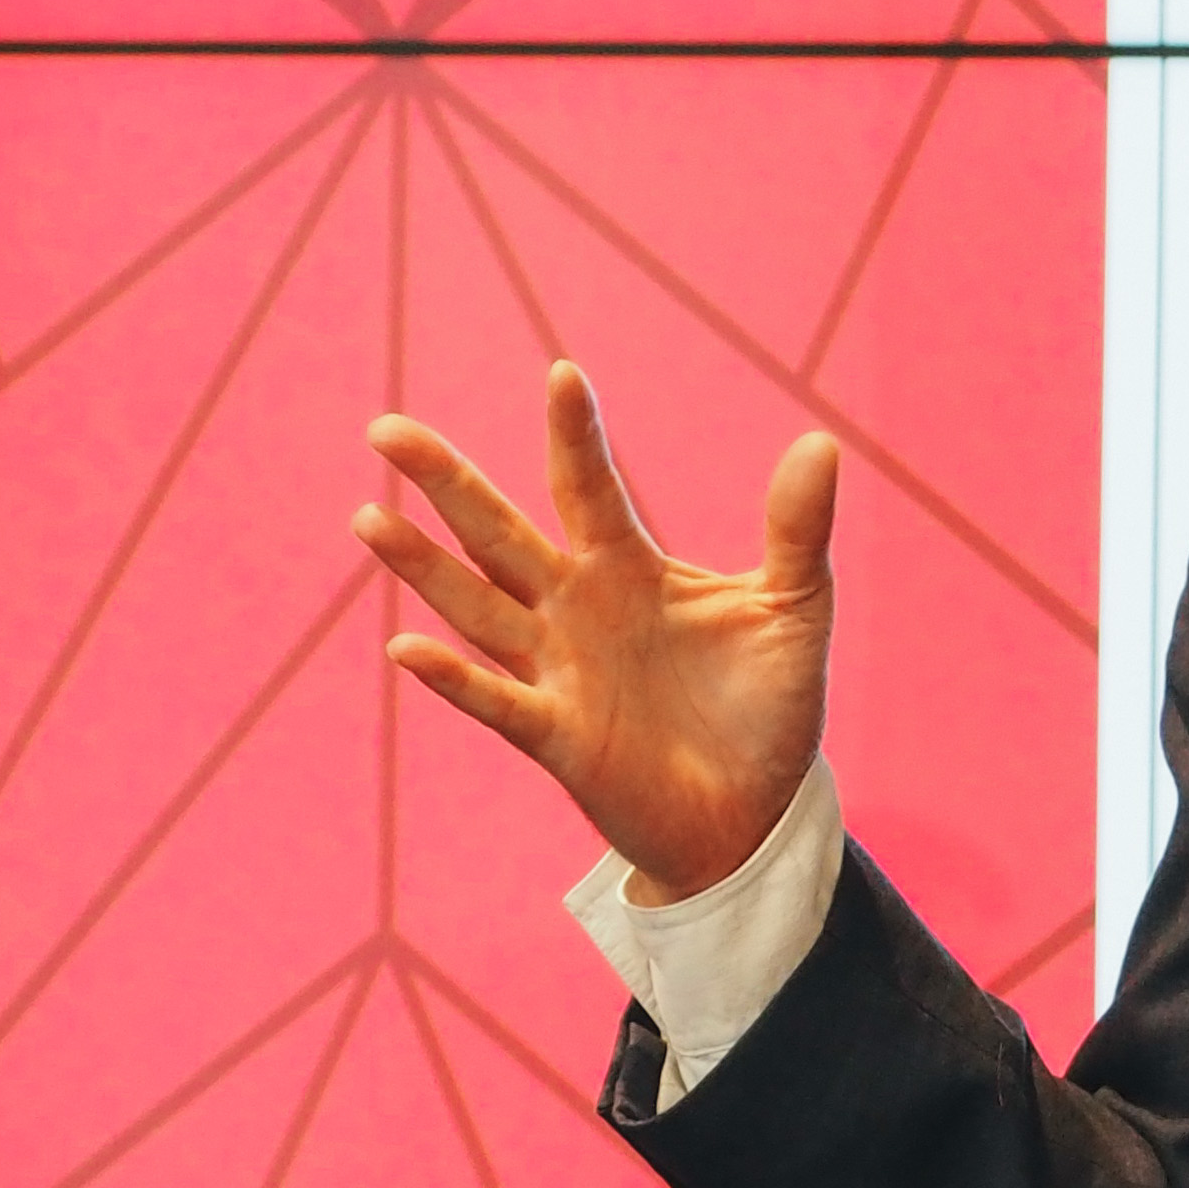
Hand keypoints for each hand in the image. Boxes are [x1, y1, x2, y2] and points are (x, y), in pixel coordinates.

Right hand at [357, 361, 837, 902]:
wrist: (756, 814)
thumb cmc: (766, 707)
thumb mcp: (795, 610)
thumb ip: (797, 530)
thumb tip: (820, 442)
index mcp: (630, 569)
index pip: (590, 487)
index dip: (575, 435)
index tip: (562, 373)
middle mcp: (578, 609)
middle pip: (498, 533)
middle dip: (445, 482)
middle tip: (385, 428)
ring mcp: (559, 672)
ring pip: (476, 607)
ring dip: (424, 566)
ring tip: (369, 516)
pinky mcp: (558, 738)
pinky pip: (496, 702)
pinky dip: (453, 678)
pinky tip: (406, 648)